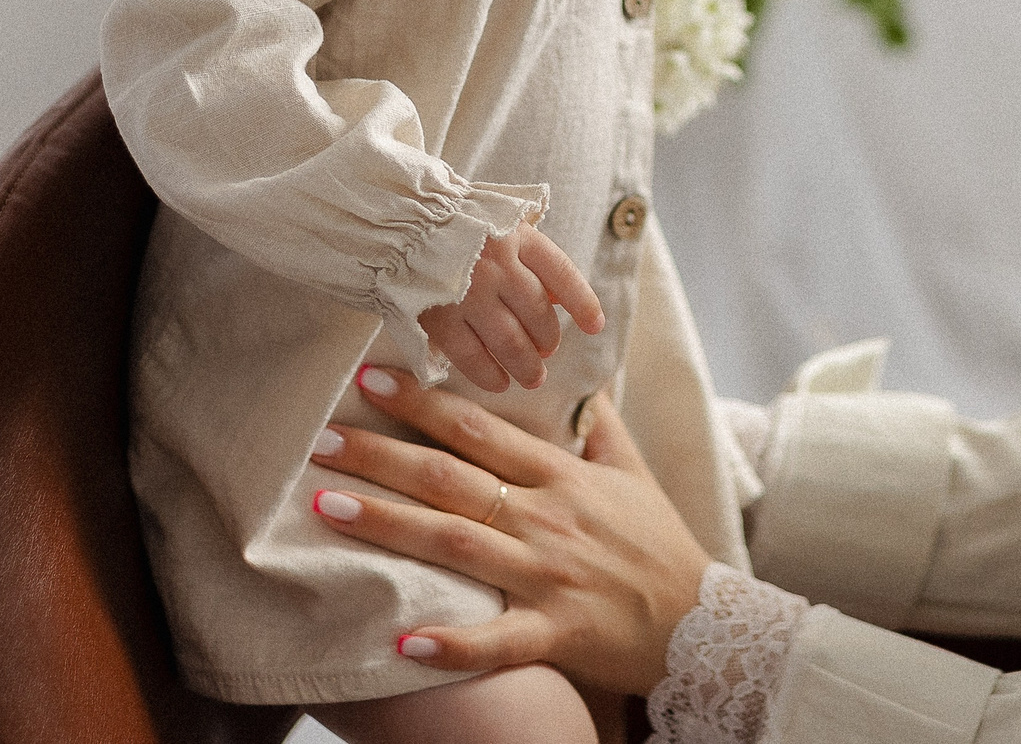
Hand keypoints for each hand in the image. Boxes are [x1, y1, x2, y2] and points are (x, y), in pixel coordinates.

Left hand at [310, 369, 712, 694]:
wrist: (701, 622)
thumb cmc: (660, 546)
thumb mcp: (634, 473)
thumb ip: (598, 425)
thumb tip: (578, 378)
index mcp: (561, 476)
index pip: (479, 427)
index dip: (422, 402)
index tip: (371, 380)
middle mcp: (547, 517)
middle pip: (452, 477)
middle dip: (382, 454)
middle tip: (320, 438)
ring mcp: (547, 574)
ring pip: (456, 543)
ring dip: (388, 525)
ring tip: (327, 507)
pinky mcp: (554, 631)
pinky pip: (496, 639)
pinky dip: (451, 642)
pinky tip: (402, 640)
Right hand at [416, 226, 605, 392]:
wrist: (396, 219)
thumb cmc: (454, 222)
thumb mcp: (500, 222)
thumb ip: (531, 254)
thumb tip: (561, 297)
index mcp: (517, 236)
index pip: (563, 275)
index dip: (583, 303)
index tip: (594, 325)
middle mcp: (498, 264)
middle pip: (538, 315)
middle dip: (548, 340)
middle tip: (547, 353)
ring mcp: (469, 293)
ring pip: (510, 342)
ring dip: (526, 365)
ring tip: (532, 377)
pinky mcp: (439, 316)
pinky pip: (472, 355)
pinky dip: (489, 374)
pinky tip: (498, 381)